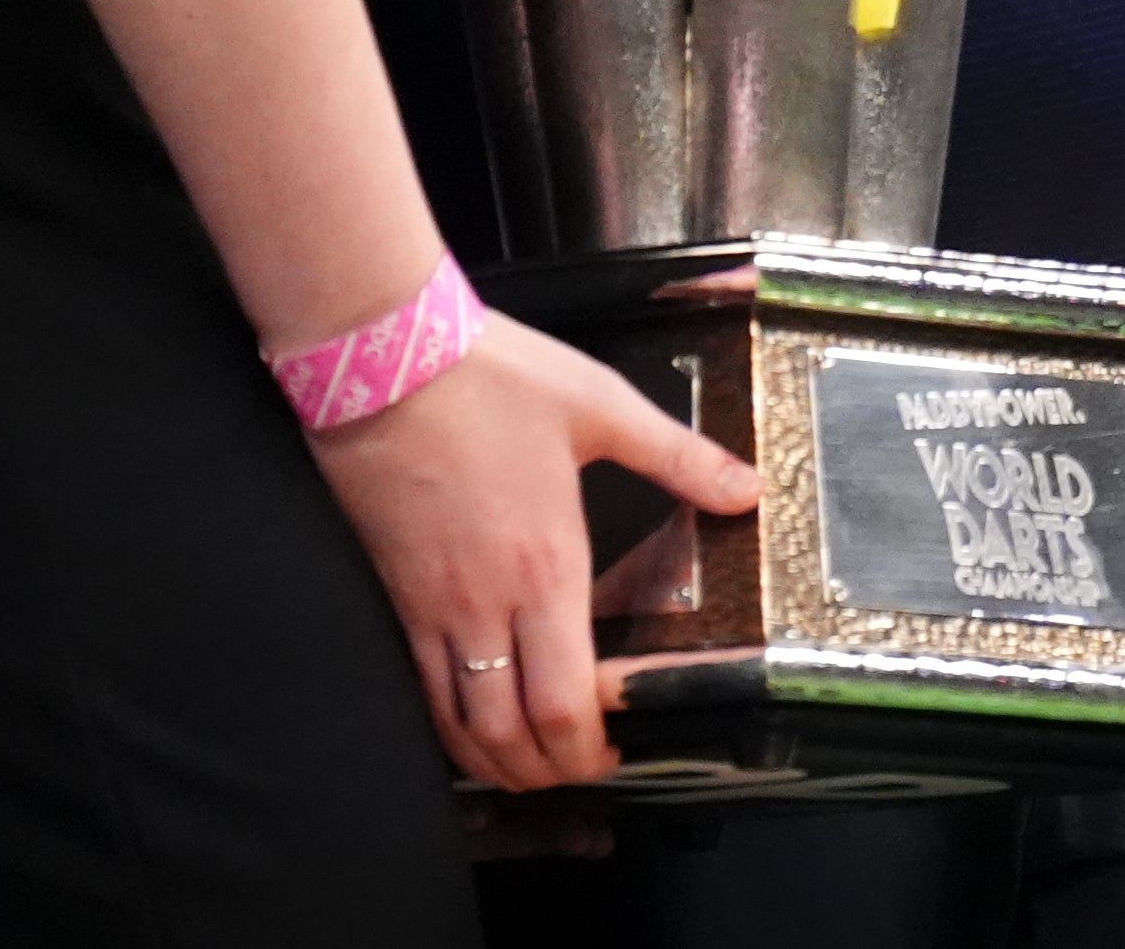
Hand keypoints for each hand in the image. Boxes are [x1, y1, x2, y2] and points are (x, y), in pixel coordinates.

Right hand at [307, 313, 760, 790]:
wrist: (379, 352)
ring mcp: (432, 604)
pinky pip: (418, 684)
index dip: (591, 748)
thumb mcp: (598, 404)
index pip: (565, 703)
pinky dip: (448, 723)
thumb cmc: (489, 376)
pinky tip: (469, 719)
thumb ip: (677, 454)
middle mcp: (486, 603)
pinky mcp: (395, 590)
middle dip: (551, 772)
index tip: (618, 748)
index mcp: (545, 567)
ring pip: (459, 725)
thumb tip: (745, 487)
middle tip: (581, 764)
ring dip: (499, 762)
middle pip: (510, 736)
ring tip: (530, 760)